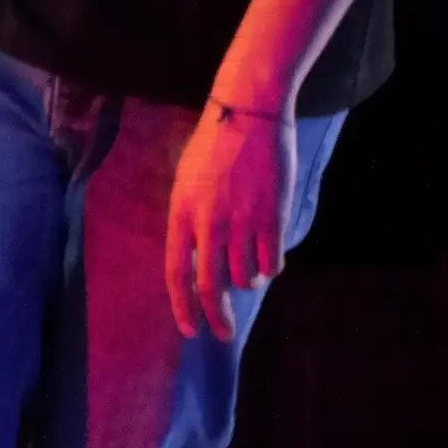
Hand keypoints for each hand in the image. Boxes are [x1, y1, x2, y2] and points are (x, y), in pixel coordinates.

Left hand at [164, 101, 298, 341]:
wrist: (248, 114)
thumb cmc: (215, 146)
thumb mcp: (186, 181)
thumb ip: (189, 220)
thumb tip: (195, 260)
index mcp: (180, 211)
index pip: (176, 272)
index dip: (182, 306)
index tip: (190, 330)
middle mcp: (208, 222)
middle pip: (210, 286)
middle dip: (216, 318)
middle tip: (223, 333)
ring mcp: (241, 221)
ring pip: (245, 277)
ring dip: (248, 280)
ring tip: (250, 265)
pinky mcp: (271, 218)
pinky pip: (272, 262)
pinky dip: (271, 267)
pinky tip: (269, 256)